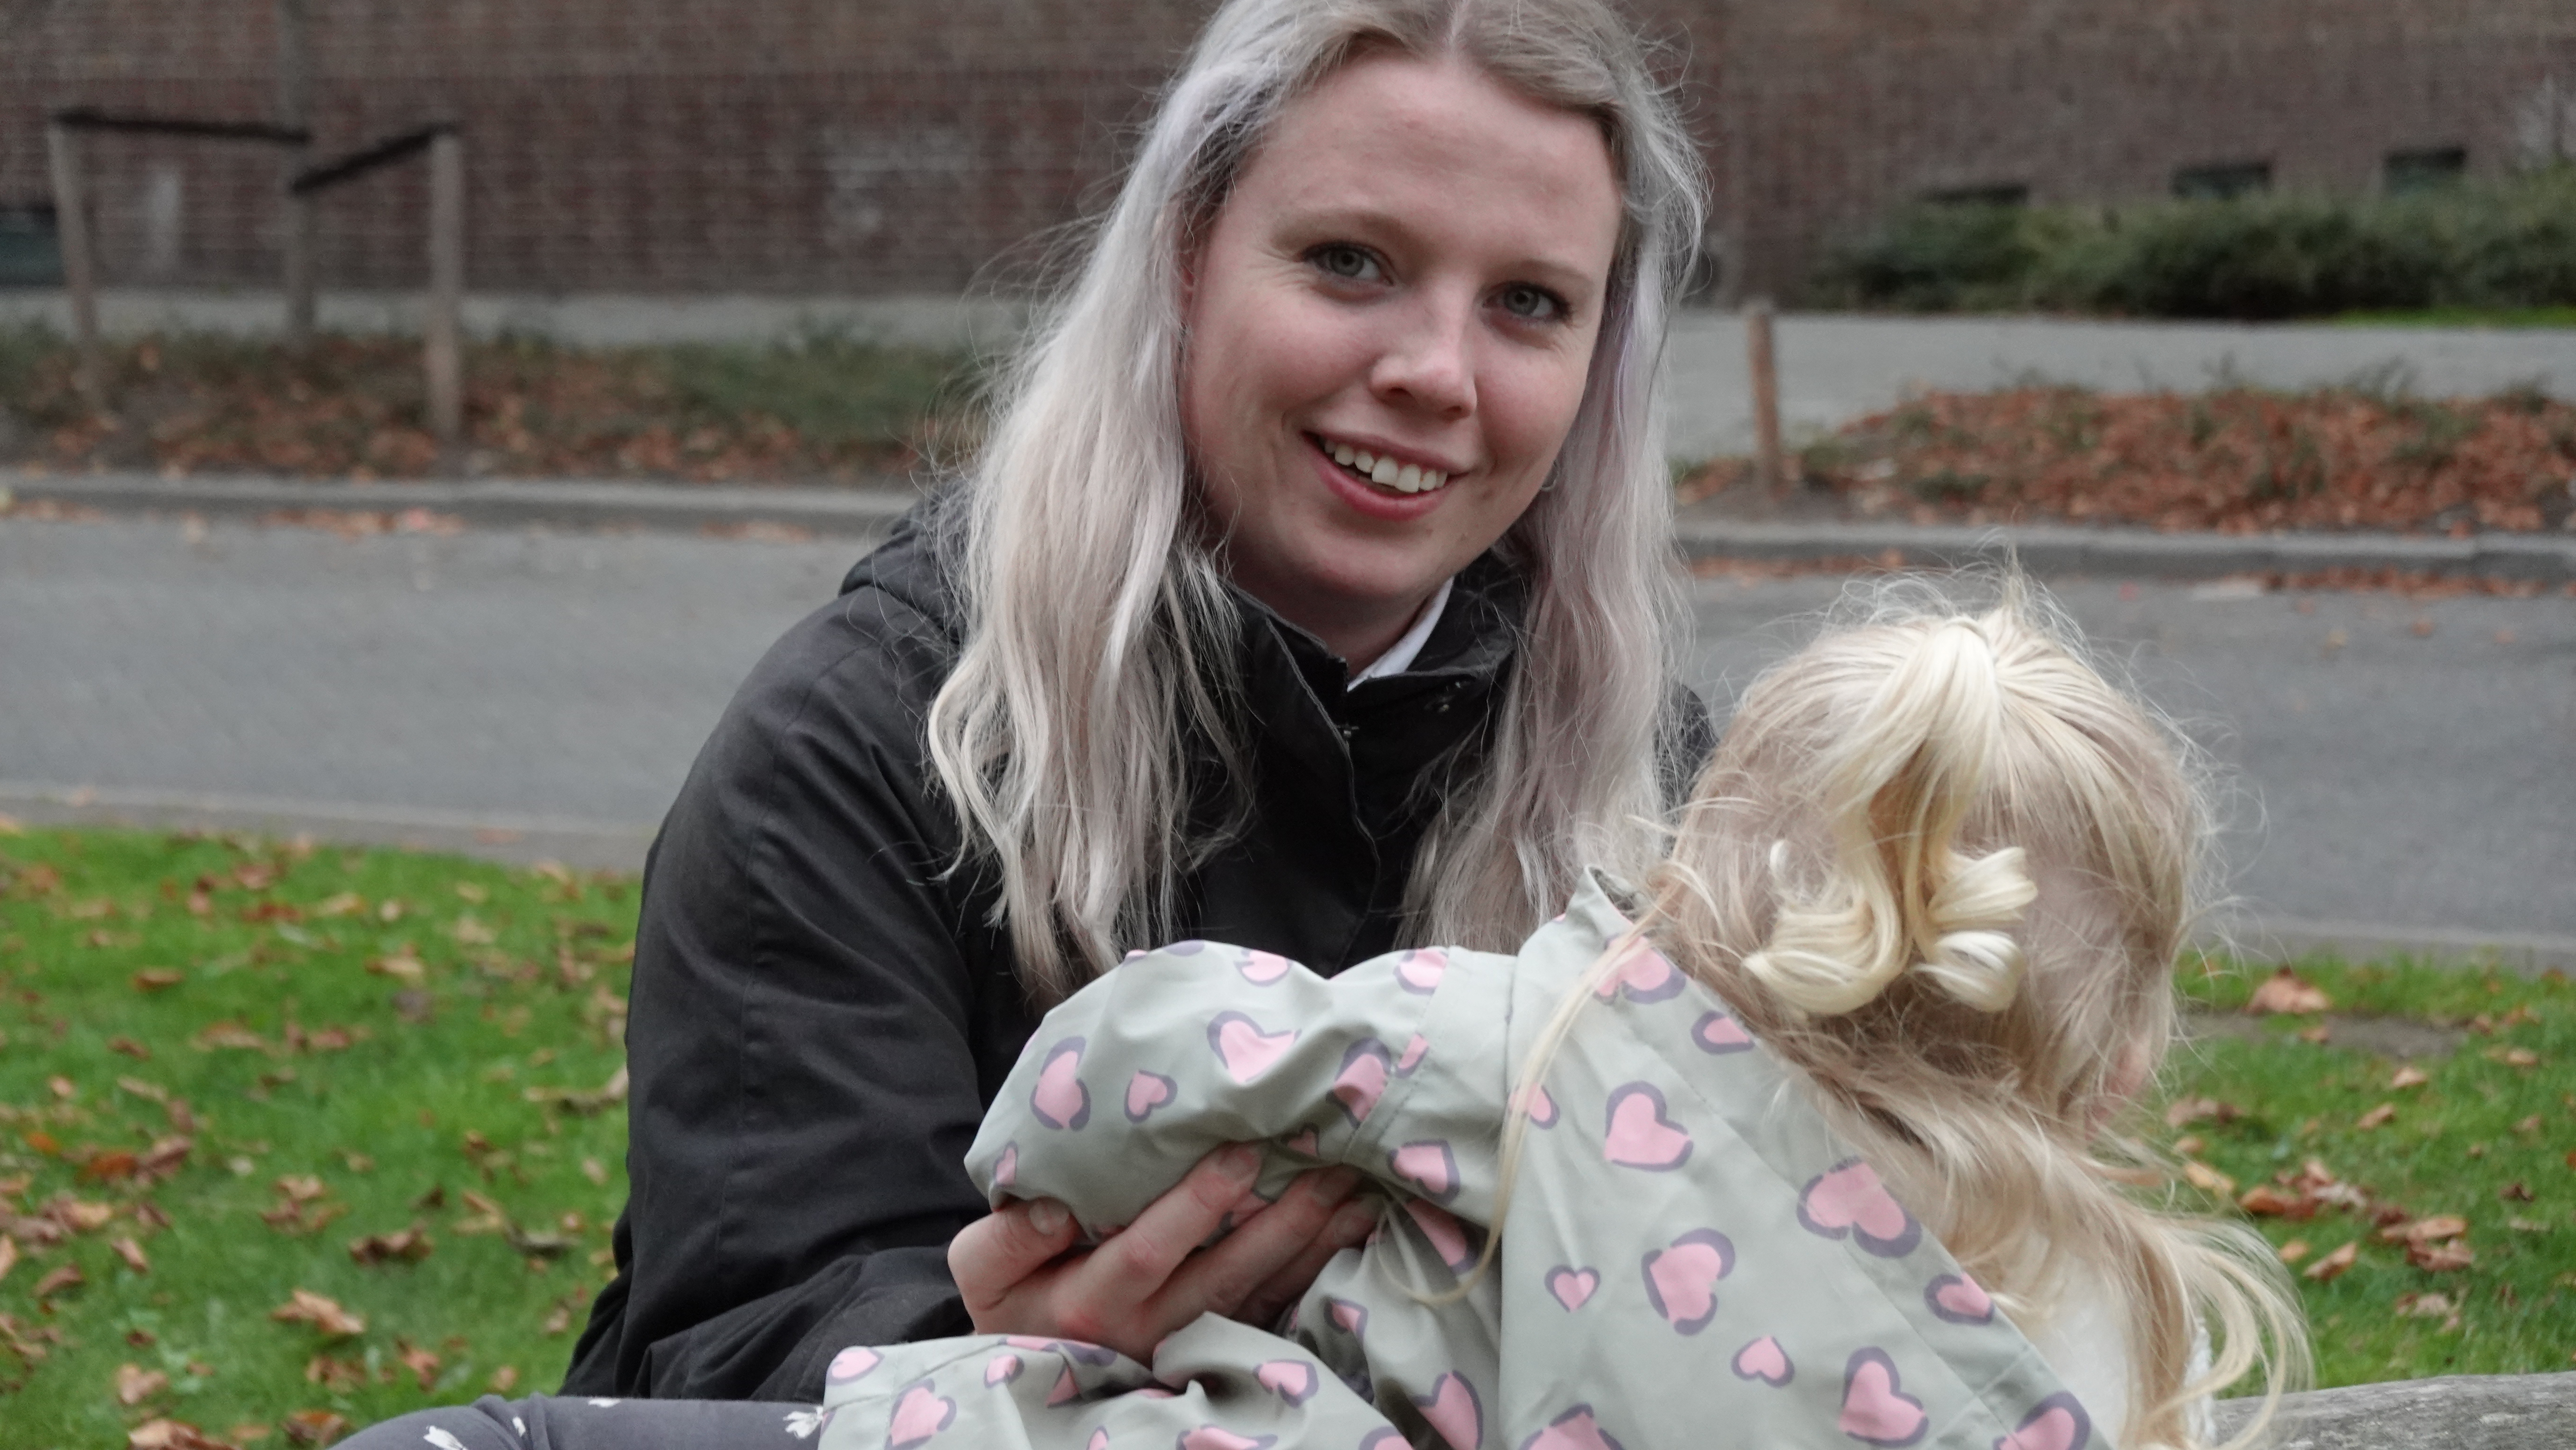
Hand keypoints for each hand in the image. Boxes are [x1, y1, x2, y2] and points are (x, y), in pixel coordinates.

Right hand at [947, 1144, 1378, 1361]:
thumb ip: (1008, 1237)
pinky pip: (1275, 1311)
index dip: (1196, 1206)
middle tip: (1330, 1166)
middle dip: (1281, 1223)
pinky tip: (1352, 1230)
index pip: (1147, 1251)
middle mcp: (1146, 1329)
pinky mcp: (1218, 1344)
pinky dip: (1316, 1271)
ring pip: (1260, 1296)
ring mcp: (1188, 1342)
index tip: (1241, 1153)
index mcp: (1088, 1300)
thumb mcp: (983, 1267)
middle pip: (1225, 1278)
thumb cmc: (1014, 1295)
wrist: (1031, 1359)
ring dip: (1312, 1246)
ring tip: (1357, 1192)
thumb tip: (1057, 1206)